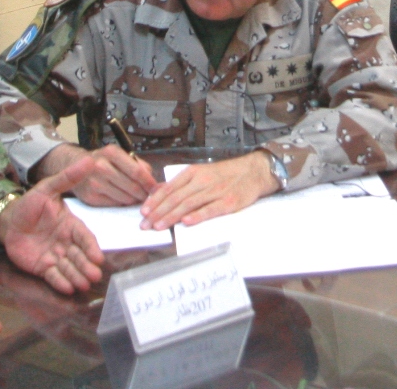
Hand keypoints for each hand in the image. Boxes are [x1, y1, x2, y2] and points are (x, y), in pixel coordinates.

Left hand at [0, 156, 105, 293]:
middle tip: (94, 275)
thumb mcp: (47, 188)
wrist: (8, 220)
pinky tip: (67, 288)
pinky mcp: (43, 267)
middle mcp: (66, 243)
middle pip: (79, 256)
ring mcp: (55, 256)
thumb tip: (89, 160)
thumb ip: (67, 178)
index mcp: (70, 225)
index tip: (97, 257)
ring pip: (69, 268)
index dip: (91, 248)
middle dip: (86, 266)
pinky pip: (54, 276)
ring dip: (76, 276)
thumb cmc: (30, 205)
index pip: (84, 238)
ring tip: (82, 284)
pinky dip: (60, 282)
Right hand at [32, 143, 156, 205]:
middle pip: (133, 187)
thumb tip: (159, 185)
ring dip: (134, 200)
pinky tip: (121, 198)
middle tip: (149, 197)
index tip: (158, 189)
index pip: (137, 172)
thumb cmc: (103, 161)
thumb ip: (140, 167)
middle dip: (144, 194)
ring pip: (125, 198)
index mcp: (111, 152)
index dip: (150, 183)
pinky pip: (115, 204)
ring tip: (135, 197)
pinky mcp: (90, 197)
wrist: (73, 165)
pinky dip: (122, 203)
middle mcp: (101, 166)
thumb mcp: (120, 156)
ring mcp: (94, 182)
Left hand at [139, 151, 280, 229]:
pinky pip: (211, 209)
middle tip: (145, 224)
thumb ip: (181, 184)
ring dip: (171, 216)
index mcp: (192, 173)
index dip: (154, 200)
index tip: (143, 211)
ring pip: (189, 204)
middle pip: (175, 198)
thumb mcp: (200, 173)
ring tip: (158, 226)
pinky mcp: (229, 202)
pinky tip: (186, 222)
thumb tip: (158, 193)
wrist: (253, 171)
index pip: (168, 188)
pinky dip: (197, 216)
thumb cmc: (224, 174)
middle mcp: (201, 181)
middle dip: (158, 212)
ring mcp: (215, 191)